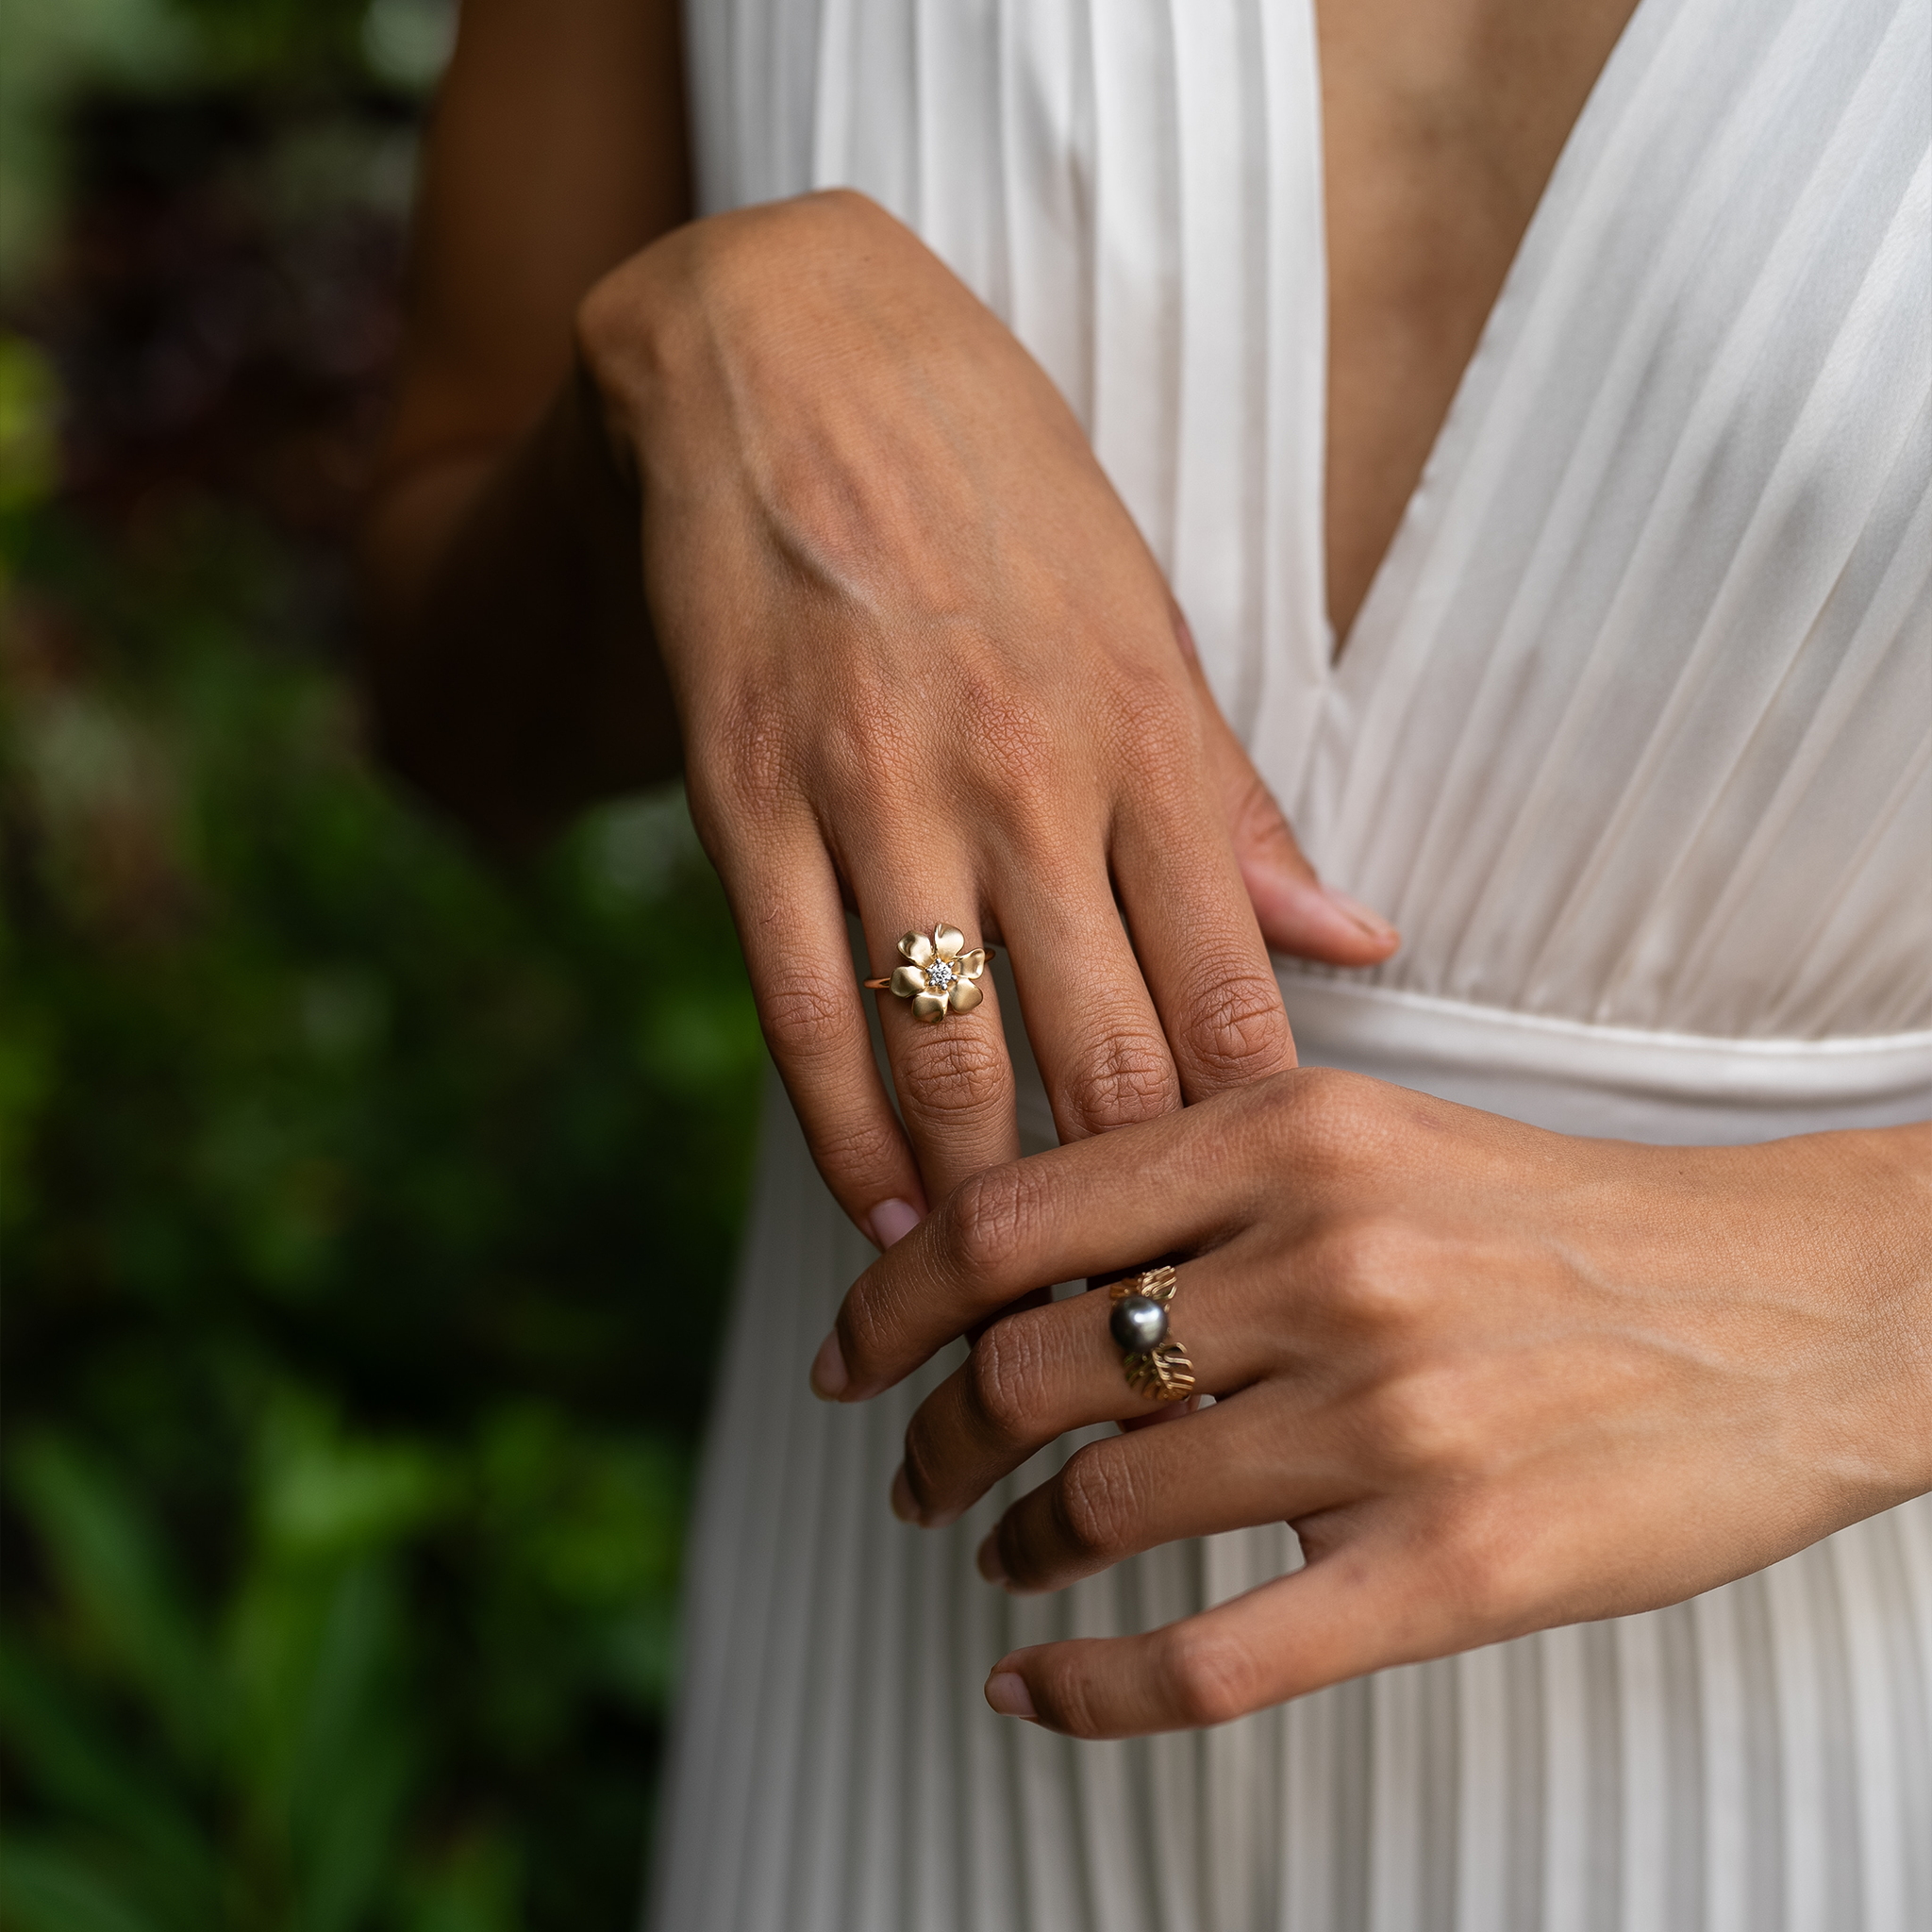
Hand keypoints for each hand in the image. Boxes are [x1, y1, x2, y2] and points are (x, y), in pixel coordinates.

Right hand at [577, 191, 1394, 1249]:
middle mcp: (1023, 775)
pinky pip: (802, 1005)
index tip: (1262, 1243)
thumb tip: (1357, 943)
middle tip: (1152, 1322)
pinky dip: (842, 1133)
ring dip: (986, 1206)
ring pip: (947, 1056)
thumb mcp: (1143, 622)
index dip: (1251, 1140)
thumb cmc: (995, 492)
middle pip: (1101, 1053)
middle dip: (1133, 1212)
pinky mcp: (747, 795)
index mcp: (1145, 733)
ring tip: (1014, 1311)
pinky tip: (879, 1220)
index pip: (1228, 991)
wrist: (785, 353)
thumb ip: (1234, 806)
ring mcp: (876, 788)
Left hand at [823, 1071, 1931, 1735]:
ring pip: (1099, 1505)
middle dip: (931, 1438)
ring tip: (1000, 1556)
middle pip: (1025, 1370)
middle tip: (911, 1474)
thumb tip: (1023, 1256)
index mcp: (1289, 1131)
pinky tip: (1032, 1690)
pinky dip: (1086, 1690)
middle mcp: (1325, 1262)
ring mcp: (1385, 1421)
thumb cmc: (1561, 1222)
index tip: (853, 1355)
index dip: (889, 1299)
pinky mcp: (1450, 1569)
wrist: (1791, 1308)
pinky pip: (1210, 1658)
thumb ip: (1205, 1177)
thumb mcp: (1375, 1135)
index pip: (1005, 1220)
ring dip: (1012, 1544)